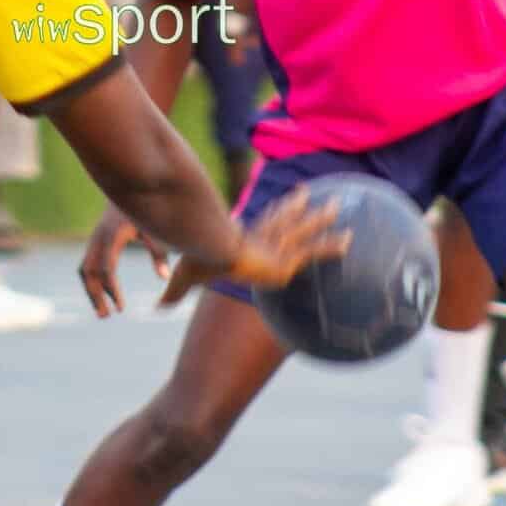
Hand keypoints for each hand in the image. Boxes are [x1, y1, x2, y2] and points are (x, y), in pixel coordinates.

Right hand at [78, 205, 170, 318]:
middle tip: (106, 316)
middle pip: (89, 273)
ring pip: (84, 271)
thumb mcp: (154, 230)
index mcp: (112, 236)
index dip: (112, 290)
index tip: (121, 308)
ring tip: (103, 313)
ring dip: (91, 292)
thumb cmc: (145, 211)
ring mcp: (93, 240)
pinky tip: (103, 297)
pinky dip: (92, 283)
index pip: (107, 269)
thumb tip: (165, 278)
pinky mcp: (93, 242)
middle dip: (96, 296)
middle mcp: (98, 239)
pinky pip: (87, 267)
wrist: (128, 188)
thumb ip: (159, 253)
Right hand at [159, 187, 350, 309]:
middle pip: (286, 219)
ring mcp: (277, 244)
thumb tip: (155, 308)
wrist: (211, 250)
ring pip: (304, 229)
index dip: (276, 212)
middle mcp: (264, 237)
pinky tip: (350, 242)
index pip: (264, 222)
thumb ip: (175, 293)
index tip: (287, 202)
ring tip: (339, 208)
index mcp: (245, 238)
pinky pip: (313, 251)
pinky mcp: (286, 255)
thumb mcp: (186, 277)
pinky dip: (331, 246)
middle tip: (316, 196)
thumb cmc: (199, 258)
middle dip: (301, 208)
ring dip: (322, 219)